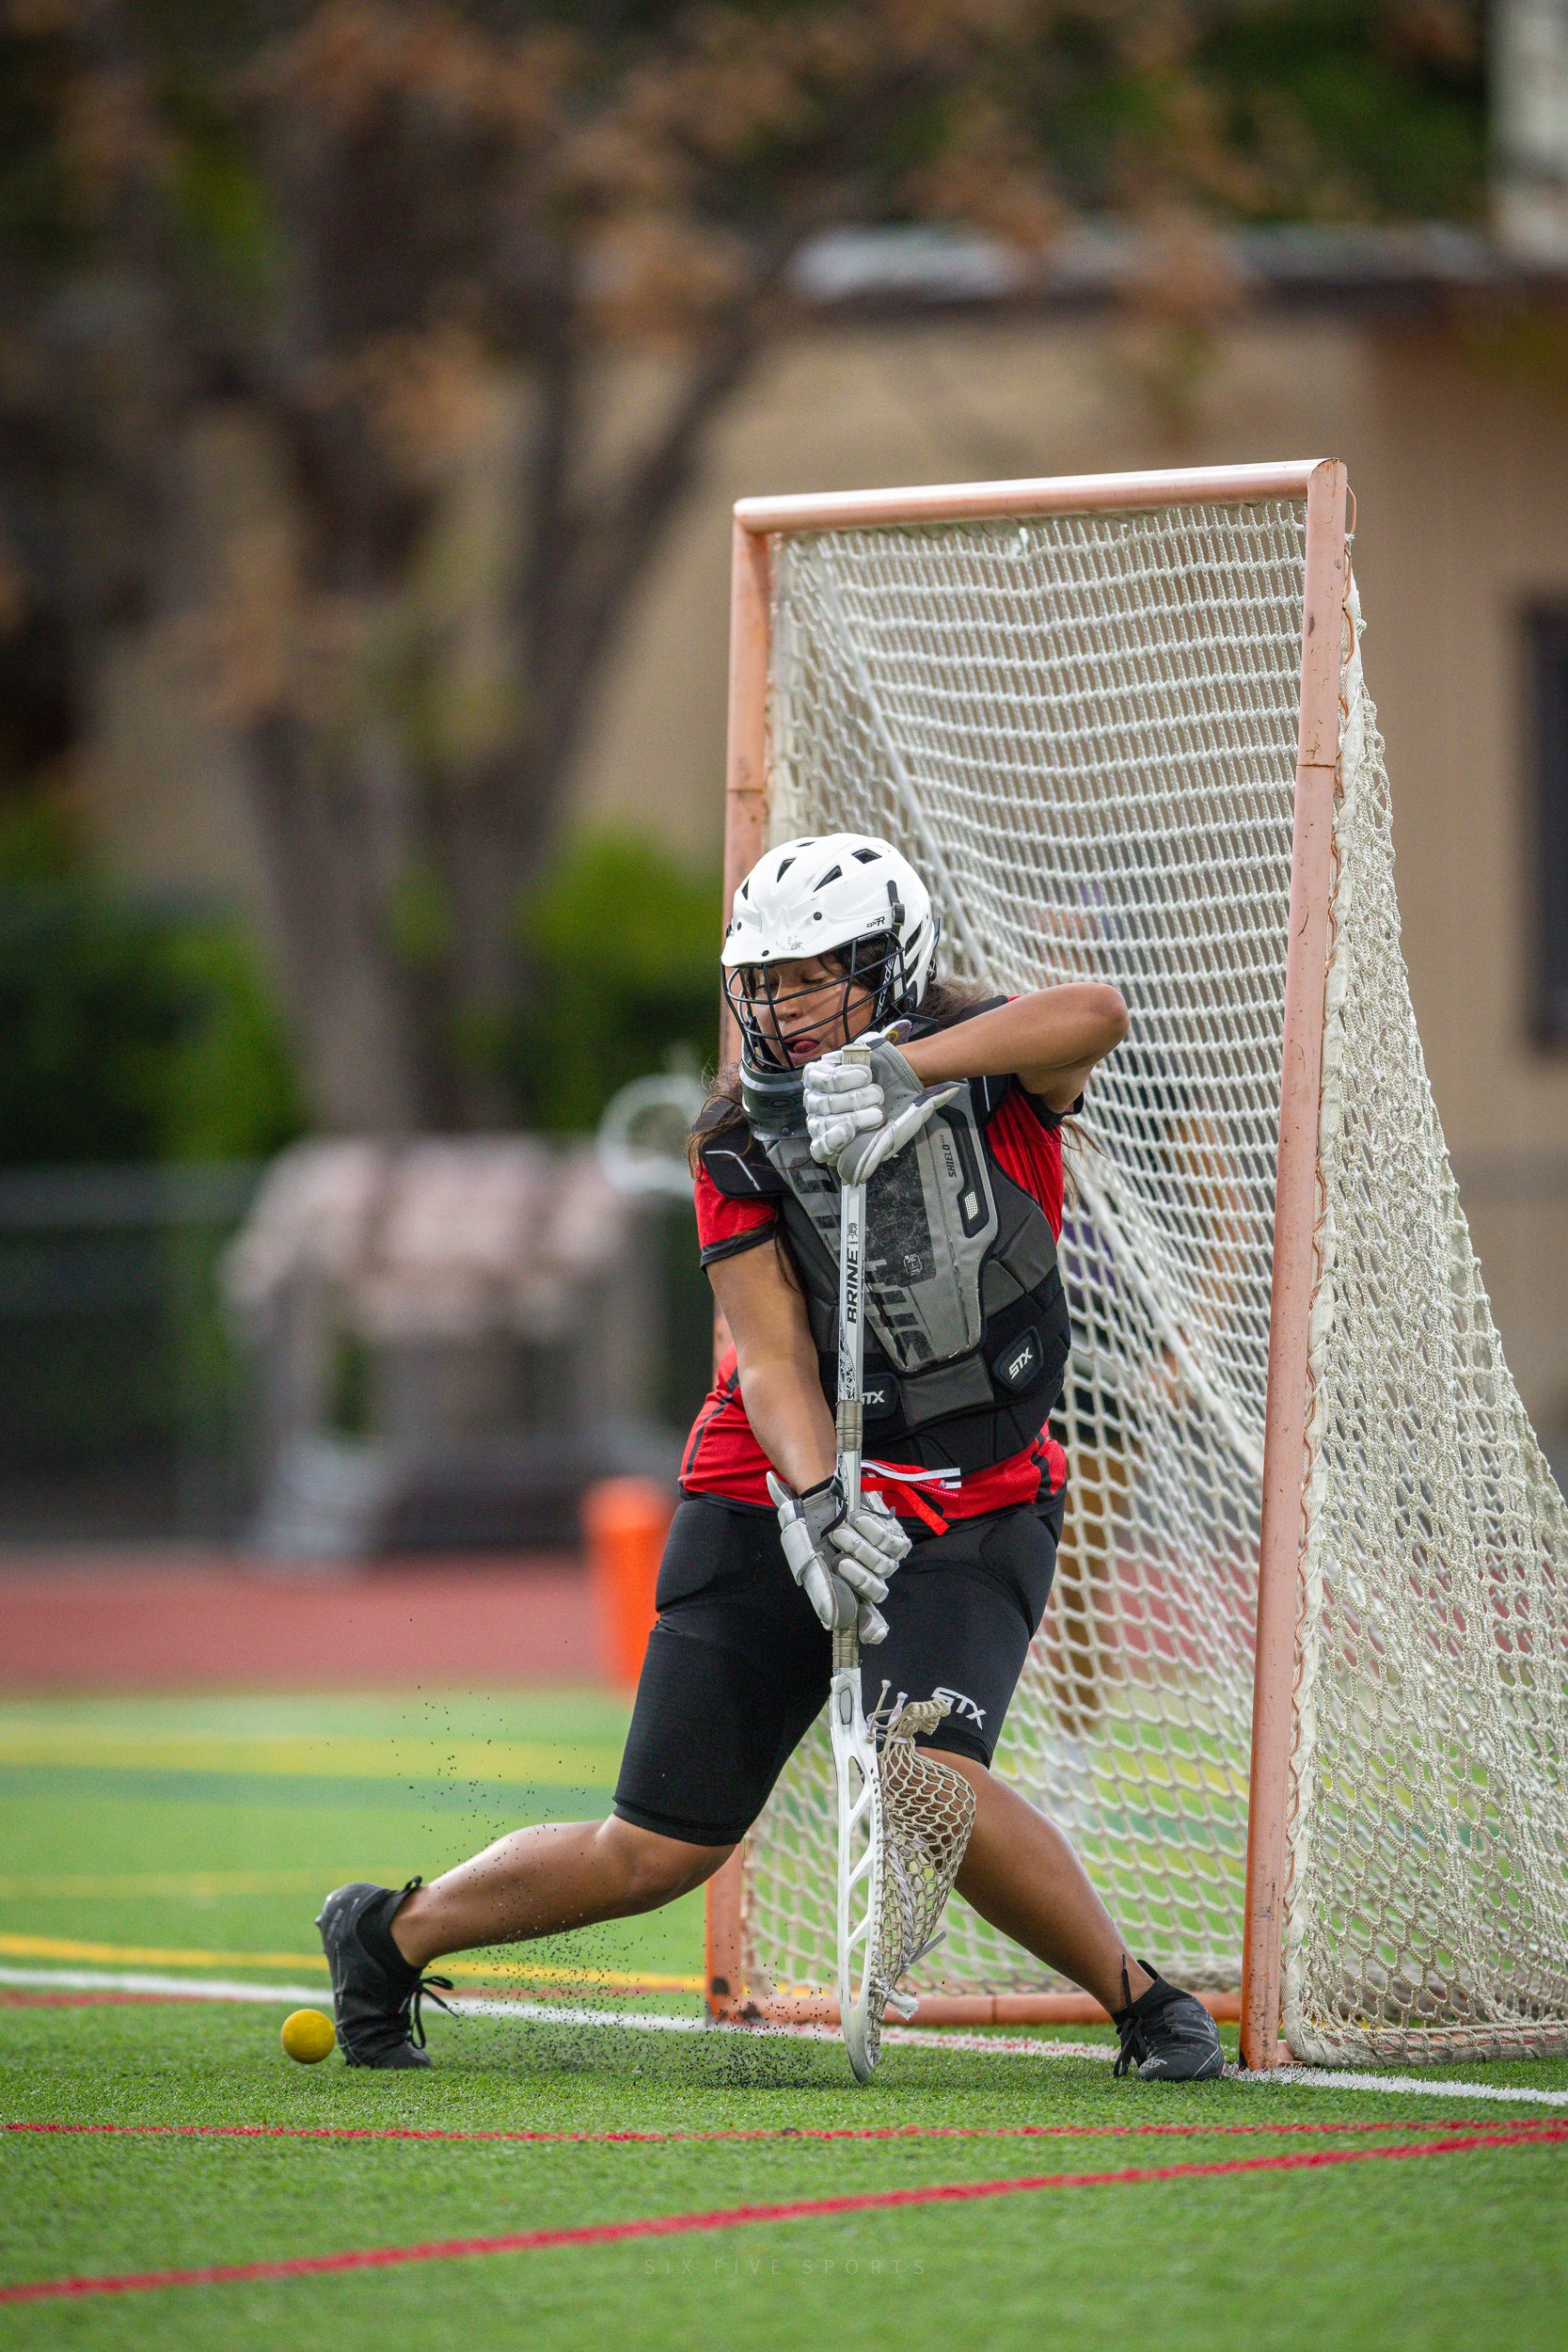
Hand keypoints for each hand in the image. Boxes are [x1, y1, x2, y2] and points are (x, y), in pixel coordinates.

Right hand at [767, 1472, 905, 1644]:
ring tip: (840, 1532)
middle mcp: (870, 1576)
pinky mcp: (894, 1534)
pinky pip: (893, 1541)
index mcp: (850, 1589)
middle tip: (839, 1560)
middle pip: (877, 1591)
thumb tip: (831, 1621)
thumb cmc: (812, 1532)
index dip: (872, 1627)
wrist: (819, 1498)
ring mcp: (885, 1556)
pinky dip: (873, 1530)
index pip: (868, 1617)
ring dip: (861, 1548)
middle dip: (858, 1576)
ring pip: (884, 1565)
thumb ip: (821, 1590)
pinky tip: (856, 1519)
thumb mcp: (809, 1560)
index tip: (873, 1635)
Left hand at [804, 1031, 962, 1181]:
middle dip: (855, 1118)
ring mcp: (816, 1097)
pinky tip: (864, 1075)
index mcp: (834, 1142)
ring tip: (877, 1092)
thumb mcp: (892, 1133)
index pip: (821, 1149)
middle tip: (879, 1113)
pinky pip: (822, 1078)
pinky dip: (845, 1076)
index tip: (849, 1132)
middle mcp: (821, 1120)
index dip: (832, 1142)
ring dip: (853, 1098)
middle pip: (824, 1124)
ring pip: (823, 1102)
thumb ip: (874, 1152)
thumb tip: (858, 1176)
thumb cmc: (897, 1107)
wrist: (903, 1075)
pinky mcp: (818, 1073)